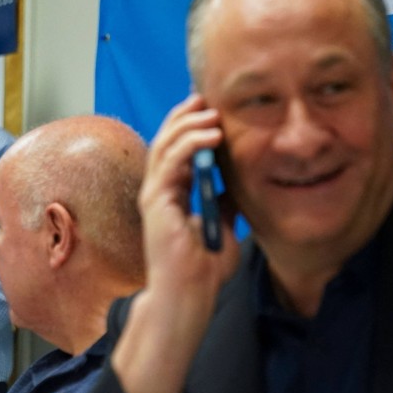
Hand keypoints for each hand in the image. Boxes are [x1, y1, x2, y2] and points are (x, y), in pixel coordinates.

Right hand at [138, 92, 238, 310]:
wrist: (189, 295)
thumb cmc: (203, 270)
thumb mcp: (223, 226)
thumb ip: (225, 202)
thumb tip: (238, 182)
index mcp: (172, 195)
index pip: (177, 150)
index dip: (190, 126)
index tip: (212, 108)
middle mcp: (159, 191)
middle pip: (166, 140)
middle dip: (184, 115)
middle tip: (205, 96)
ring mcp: (154, 195)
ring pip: (165, 145)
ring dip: (188, 123)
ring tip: (211, 110)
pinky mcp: (156, 202)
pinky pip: (171, 162)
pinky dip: (190, 143)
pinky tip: (212, 134)